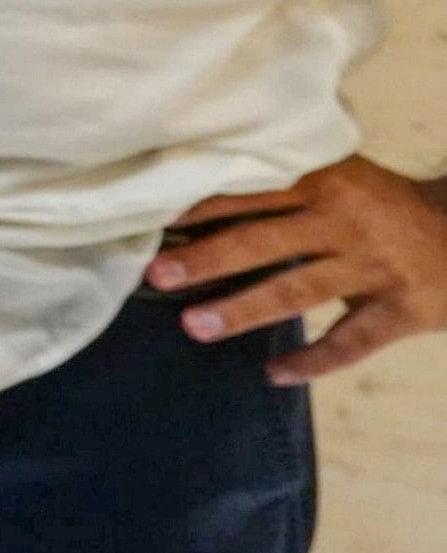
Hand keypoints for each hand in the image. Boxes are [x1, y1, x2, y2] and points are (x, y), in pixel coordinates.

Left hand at [151, 156, 446, 382]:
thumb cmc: (381, 205)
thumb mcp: (339, 178)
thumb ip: (282, 181)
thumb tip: (192, 191)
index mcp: (324, 182)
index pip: (251, 193)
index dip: (202, 209)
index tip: (150, 221)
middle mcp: (345, 222)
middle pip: (265, 242)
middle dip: (208, 259)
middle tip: (156, 275)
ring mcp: (375, 268)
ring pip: (299, 291)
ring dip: (243, 309)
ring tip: (194, 326)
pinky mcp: (402, 310)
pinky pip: (351, 341)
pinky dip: (313, 361)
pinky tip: (274, 374)